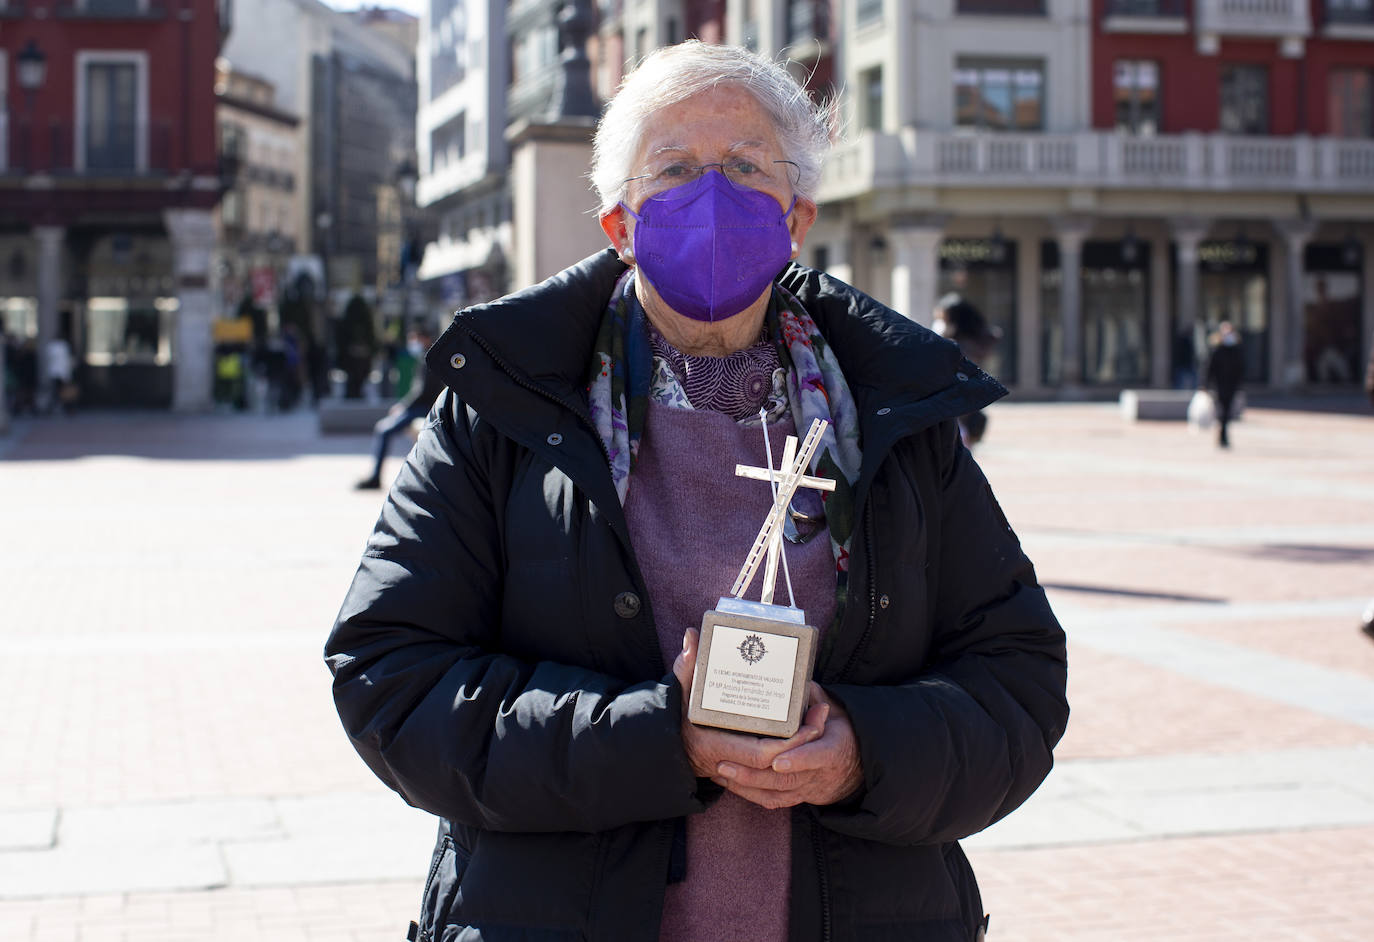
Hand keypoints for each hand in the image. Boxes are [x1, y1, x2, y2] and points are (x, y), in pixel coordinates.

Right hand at [671, 629, 825, 782]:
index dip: (787, 745)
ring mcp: (738, 768)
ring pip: (778, 770)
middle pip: (777, 763)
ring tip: (818, 720)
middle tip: (820, 714)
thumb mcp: (680, 692)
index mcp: (717, 745)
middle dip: (803, 741)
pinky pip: (773, 770)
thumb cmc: (675, 719)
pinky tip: (804, 733)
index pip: (760, 754)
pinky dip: (790, 756)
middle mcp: (730, 761)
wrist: (670, 747)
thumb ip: (686, 666)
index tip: (805, 725)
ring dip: (802, 748)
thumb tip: (691, 636)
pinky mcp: (743, 768)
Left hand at [714, 683, 862, 809]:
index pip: (818, 756)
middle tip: (725, 763)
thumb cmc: (840, 733)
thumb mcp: (837, 712)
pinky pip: (773, 801)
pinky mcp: (798, 797)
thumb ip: (816, 698)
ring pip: (776, 793)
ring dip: (745, 784)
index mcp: (833, 749)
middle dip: (754, 774)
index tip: (777, 761)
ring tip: (720, 771)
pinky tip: (729, 783)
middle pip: (787, 780)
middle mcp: (820, 774)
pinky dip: (750, 794)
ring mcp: (808, 789)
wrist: (856, 769)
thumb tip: (799, 681)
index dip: (798, 760)